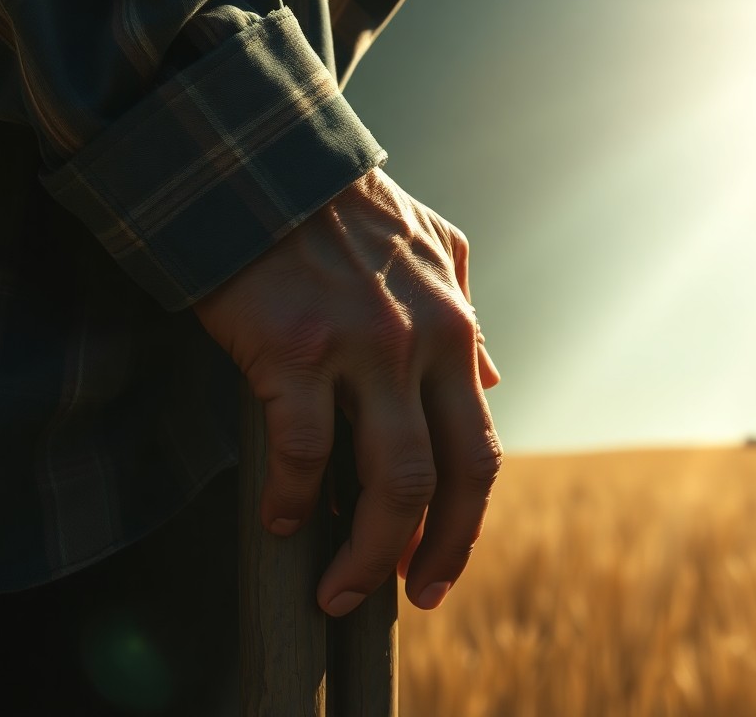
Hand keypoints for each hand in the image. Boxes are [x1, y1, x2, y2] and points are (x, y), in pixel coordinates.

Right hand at [194, 167, 501, 614]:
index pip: (480, 449)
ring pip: (386, 483)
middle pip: (447, 479)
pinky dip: (290, 499)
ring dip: (364, 553)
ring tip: (337, 589)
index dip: (466, 521)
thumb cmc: (344, 210)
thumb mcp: (434, 250)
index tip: (441, 565)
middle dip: (434, 553)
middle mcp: (423, 345)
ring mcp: (362, 349)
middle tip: (408, 596)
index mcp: (456, 329)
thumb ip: (465, 317)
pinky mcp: (294, 349)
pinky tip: (277, 519)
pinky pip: (302, 451)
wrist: (263, 160)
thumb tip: (491, 377)